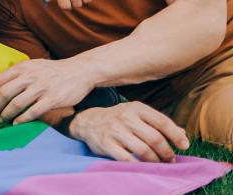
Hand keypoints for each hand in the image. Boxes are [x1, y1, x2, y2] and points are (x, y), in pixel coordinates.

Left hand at [0, 58, 95, 124]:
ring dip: (6, 114)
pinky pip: (32, 112)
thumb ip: (17, 74)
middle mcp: (30, 76)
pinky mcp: (52, 99)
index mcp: (23, 67)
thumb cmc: (52, 71)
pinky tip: (16, 123)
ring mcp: (41, 88)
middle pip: (4, 93)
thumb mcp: (33, 65)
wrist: (80, 71)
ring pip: (16, 104)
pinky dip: (21, 119)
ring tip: (2, 119)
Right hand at [69, 102, 188, 161]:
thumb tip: (182, 134)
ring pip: (143, 150)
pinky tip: (142, 166)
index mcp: (136, 108)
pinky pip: (128, 159)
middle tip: (170, 159)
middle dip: (167, 152)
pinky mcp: (106, 144)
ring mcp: (115, 131)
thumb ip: (158, 123)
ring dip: (155, 161)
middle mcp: (125, 117)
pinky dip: (139, 165)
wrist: (88, 121)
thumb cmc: (119, 119)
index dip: (176, 135)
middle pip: (155, 139)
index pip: (162, 121)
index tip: (184, 146)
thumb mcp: (137, 114)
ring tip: (158, 164)